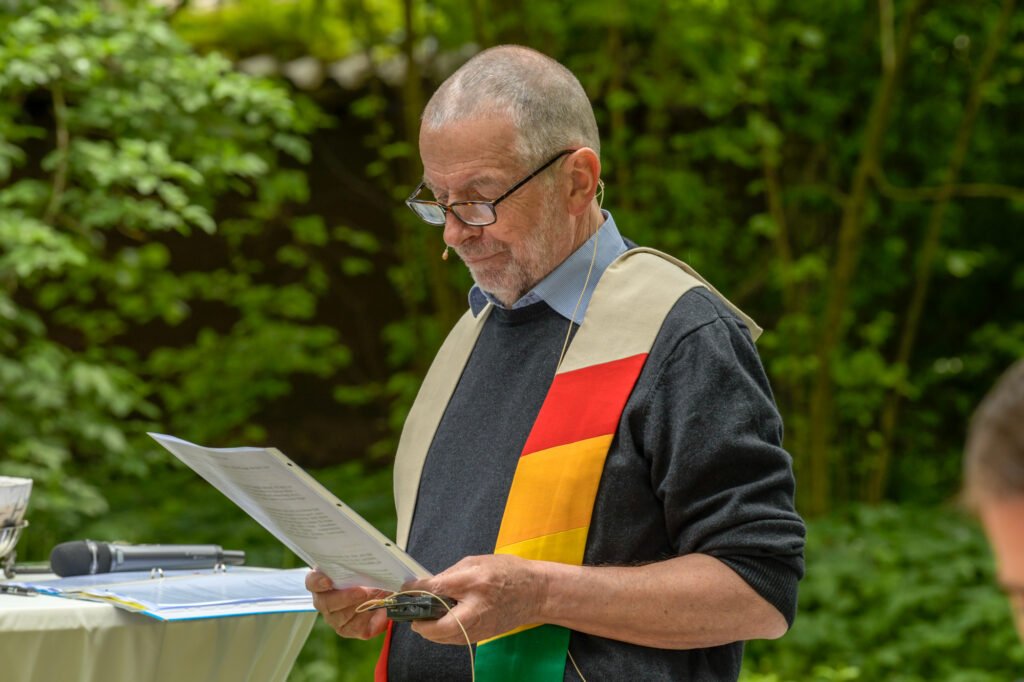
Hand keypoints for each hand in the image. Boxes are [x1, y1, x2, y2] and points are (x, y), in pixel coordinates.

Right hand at [305, 569, 389, 639]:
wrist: (381, 589)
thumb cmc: (366, 573)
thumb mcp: (364, 566)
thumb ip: (366, 565)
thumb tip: (384, 569)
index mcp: (322, 582)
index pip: (312, 582)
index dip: (318, 582)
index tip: (328, 581)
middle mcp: (325, 602)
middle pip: (326, 603)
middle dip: (346, 597)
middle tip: (363, 591)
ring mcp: (335, 618)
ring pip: (341, 617)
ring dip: (362, 607)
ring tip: (377, 597)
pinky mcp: (349, 630)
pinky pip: (358, 628)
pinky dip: (373, 619)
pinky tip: (382, 611)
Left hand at [403, 554, 548, 644]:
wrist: (535, 593)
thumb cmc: (507, 572)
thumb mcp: (476, 562)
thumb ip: (450, 574)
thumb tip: (426, 585)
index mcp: (474, 583)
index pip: (435, 589)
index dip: (415, 590)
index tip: (405, 588)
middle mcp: (475, 609)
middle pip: (435, 627)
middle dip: (418, 620)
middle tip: (410, 611)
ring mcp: (478, 627)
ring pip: (442, 637)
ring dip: (427, 629)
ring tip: (421, 616)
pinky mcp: (480, 637)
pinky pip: (452, 639)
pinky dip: (441, 633)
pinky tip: (438, 621)